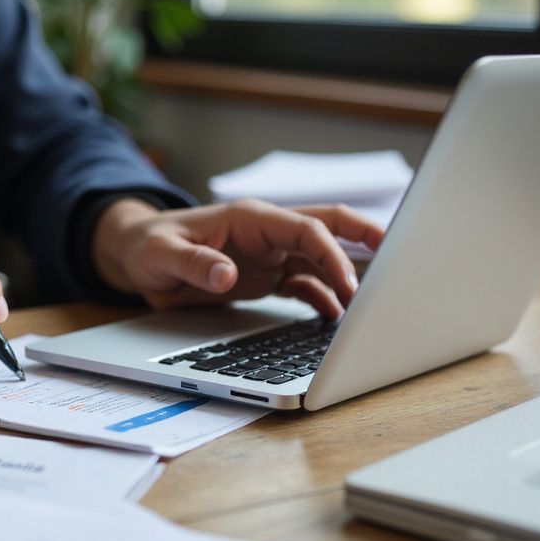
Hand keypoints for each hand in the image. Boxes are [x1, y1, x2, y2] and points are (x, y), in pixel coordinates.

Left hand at [91, 198, 384, 316]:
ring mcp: (270, 255)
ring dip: (347, 280)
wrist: (138, 255)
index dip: (334, 254)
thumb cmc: (149, 247)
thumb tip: (225, 277)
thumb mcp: (162, 255)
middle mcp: (267, 234)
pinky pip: (305, 285)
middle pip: (329, 231)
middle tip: (401, 263)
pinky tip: (336, 321)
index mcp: (251, 219)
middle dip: (366, 242)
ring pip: (322, 260)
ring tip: (370, 309)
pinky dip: (324, 300)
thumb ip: (194, 264)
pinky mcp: (265, 276)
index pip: (307, 229)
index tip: (352, 285)